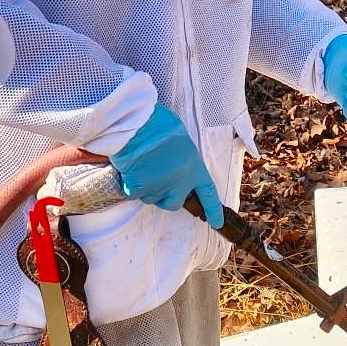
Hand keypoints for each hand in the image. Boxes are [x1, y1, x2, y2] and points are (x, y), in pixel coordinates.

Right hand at [109, 104, 223, 227]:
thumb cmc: (158, 124)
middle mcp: (179, 181)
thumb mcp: (181, 140)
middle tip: (155, 175)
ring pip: (151, 198)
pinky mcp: (138, 188)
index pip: (208, 193)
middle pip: (173, 203)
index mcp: (194, 167)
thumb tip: (175, 171)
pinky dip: (129, 184)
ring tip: (142, 164)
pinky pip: (133, 194)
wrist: (135, 123)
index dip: (213, 209)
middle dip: (164, 195)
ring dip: (146, 187)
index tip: (217, 222)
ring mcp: (159, 186)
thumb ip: (182, 161)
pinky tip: (130, 167)